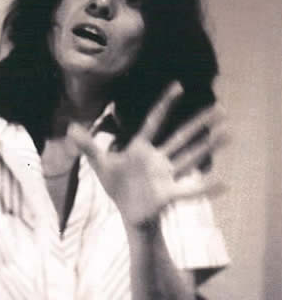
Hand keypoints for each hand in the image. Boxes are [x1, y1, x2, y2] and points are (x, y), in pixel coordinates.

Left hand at [68, 83, 226, 225]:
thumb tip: (71, 127)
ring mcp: (165, 175)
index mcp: (141, 149)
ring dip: (210, 145)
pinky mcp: (167, 194)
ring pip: (190, 157)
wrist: (128, 214)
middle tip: (221, 108)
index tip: (179, 86)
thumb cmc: (118, 187)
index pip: (155, 122)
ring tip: (229, 132)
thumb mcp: (101, 165)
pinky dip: (205, 187)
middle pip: (182, 137)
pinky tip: (223, 182)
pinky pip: (189, 190)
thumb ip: (88, 146)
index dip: (166, 104)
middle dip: (200, 123)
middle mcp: (158, 159)